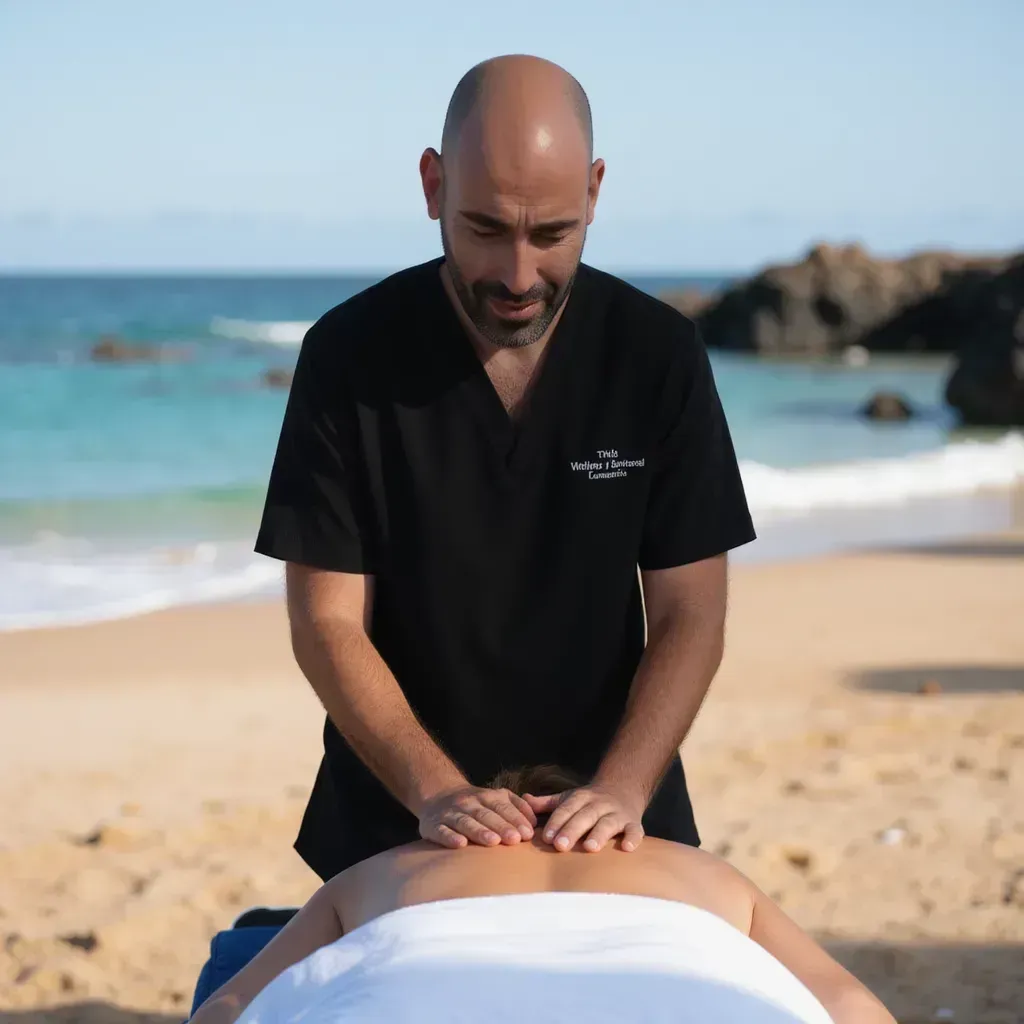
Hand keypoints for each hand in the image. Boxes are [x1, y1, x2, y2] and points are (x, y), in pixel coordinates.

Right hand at [418, 785, 537, 849]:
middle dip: (501, 826)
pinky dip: (450, 837)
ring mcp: (450, 813)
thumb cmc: (476, 804)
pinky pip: (441, 831)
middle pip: (486, 814)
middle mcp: (468, 802)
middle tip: (515, 840)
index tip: (527, 834)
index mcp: (486, 796)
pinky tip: (460, 844)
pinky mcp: (433, 825)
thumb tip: (534, 823)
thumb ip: (517, 806)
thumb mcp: (496, 798)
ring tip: (493, 841)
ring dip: (479, 831)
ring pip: (465, 821)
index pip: (503, 806)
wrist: (438, 795)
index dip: (515, 819)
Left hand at [522, 785, 644, 852]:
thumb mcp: (568, 798)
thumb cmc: (589, 802)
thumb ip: (547, 803)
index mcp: (582, 798)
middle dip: (572, 830)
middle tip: (560, 846)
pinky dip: (632, 838)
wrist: (623, 789)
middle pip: (585, 816)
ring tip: (590, 847)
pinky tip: (626, 848)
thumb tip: (523, 800)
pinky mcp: (633, 824)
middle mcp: (599, 804)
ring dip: (599, 834)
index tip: (546, 837)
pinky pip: (635, 830)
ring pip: (608, 823)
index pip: (567, 808)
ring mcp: (617, 814)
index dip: (557, 821)